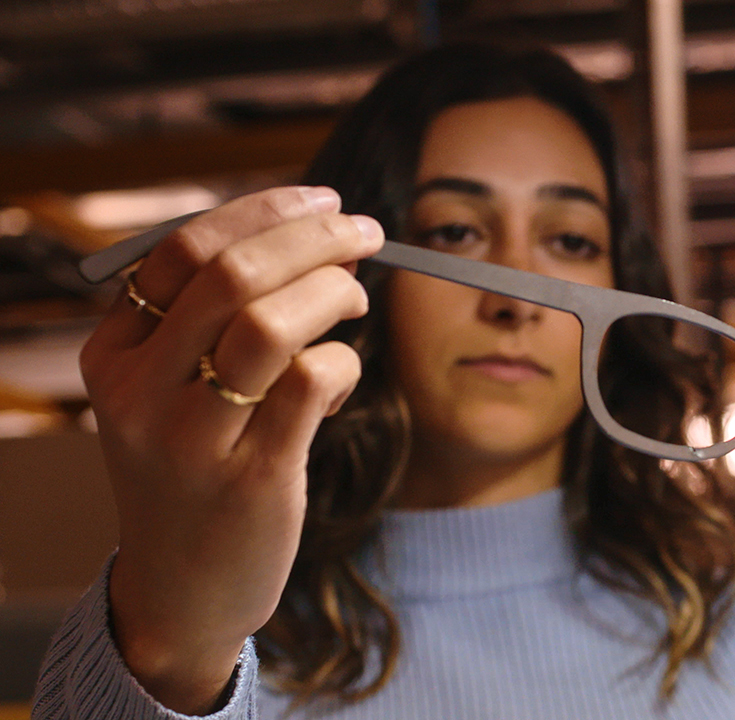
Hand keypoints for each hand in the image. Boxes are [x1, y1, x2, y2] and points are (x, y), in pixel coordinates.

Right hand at [80, 187, 381, 712]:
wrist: (180, 589)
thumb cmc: (193, 471)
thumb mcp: (169, 394)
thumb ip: (213, 322)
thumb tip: (309, 237)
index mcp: (114, 355)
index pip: (185, 249)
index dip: (266, 212)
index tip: (324, 202)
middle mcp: (141, 392)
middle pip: (234, 274)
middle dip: (316, 238)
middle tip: (366, 234)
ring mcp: (193, 439)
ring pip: (273, 322)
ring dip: (334, 292)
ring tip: (357, 301)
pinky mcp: (253, 479)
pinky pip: (312, 382)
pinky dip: (344, 362)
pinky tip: (339, 381)